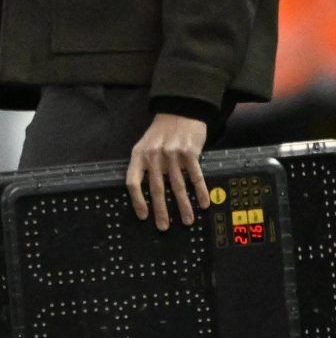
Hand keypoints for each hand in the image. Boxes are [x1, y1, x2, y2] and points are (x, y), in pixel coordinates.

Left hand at [127, 111, 210, 230]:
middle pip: (156, 189)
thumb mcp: (145, 145)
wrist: (180, 111)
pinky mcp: (190, 153)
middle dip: (161, 211)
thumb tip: (147, 192)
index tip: (143, 216)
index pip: (133, 182)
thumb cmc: (162, 132)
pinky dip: (200, 191)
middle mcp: (153, 156)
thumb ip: (145, 165)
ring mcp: (172, 154)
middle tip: (163, 227)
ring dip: (183, 206)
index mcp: (138, 155)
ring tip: (187, 220)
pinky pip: (195, 176)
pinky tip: (203, 203)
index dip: (137, 201)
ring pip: (177, 186)